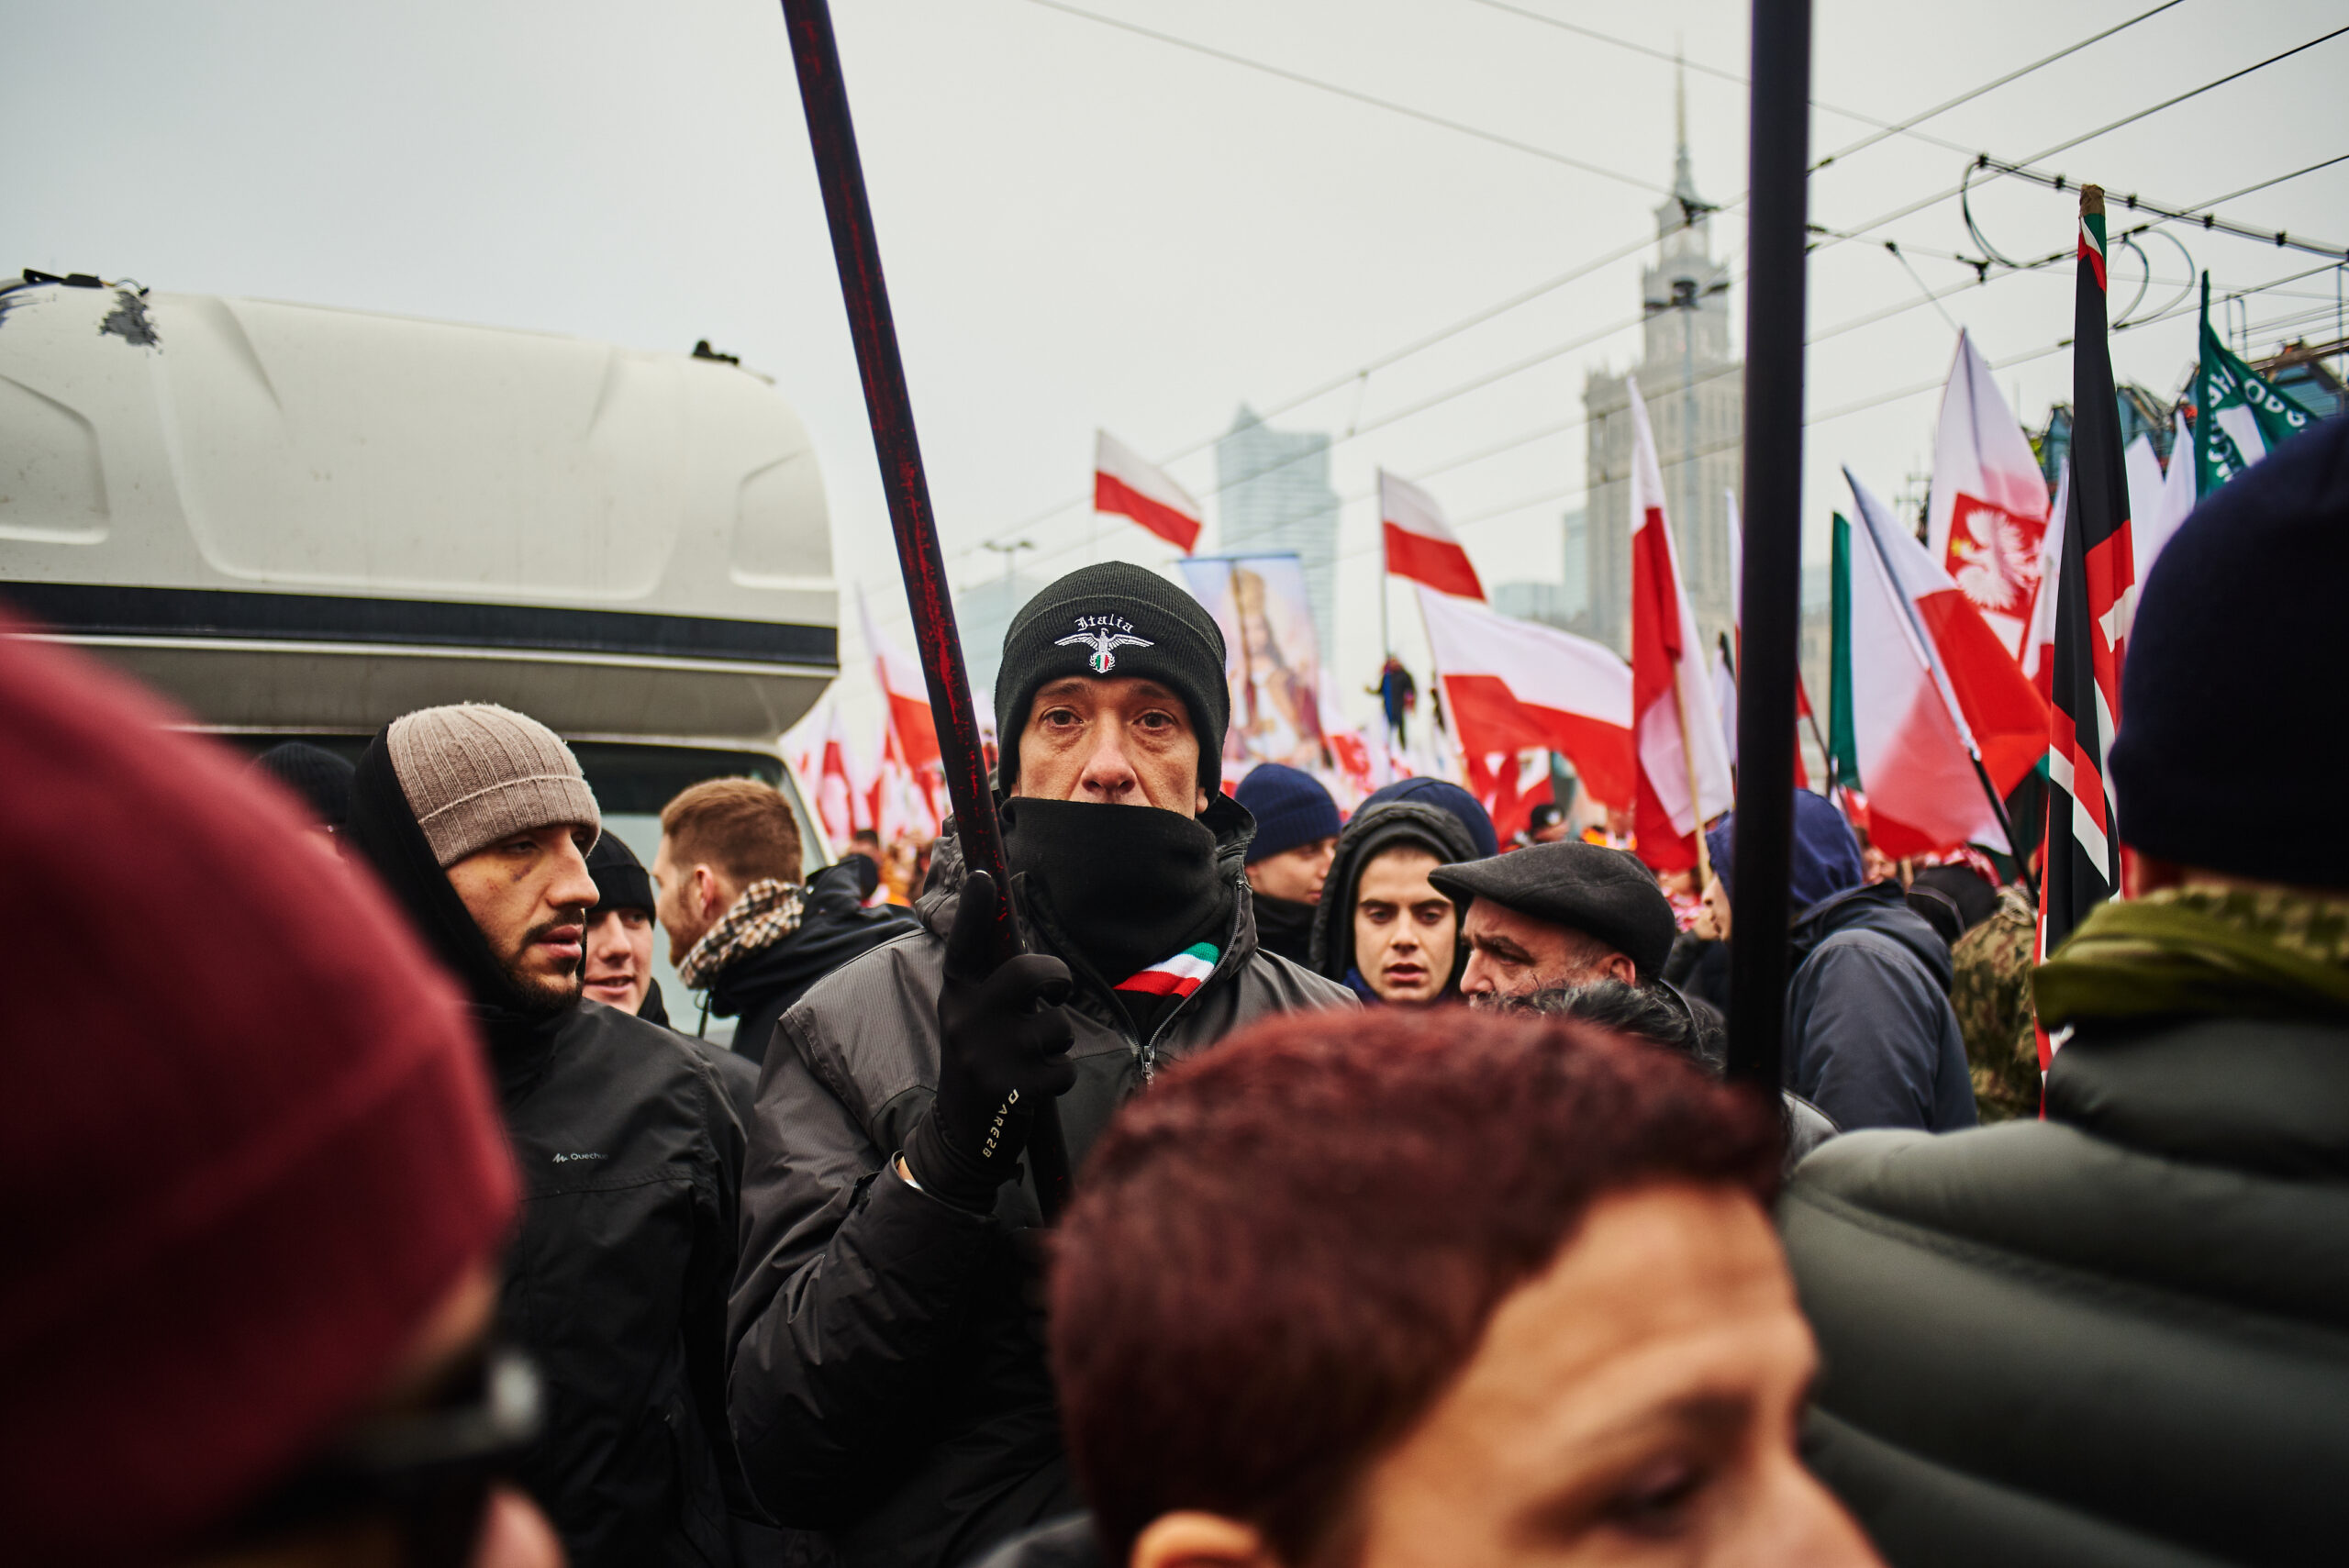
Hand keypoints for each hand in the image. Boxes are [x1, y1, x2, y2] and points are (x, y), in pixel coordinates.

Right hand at [902, 870, 1074, 1210]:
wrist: (963, 1134)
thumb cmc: (984, 1058)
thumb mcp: (974, 1016)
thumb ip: (995, 982)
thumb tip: (1029, 947)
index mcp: (957, 995)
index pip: (965, 945)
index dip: (975, 910)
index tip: (984, 876)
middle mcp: (964, 1019)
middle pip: (1029, 973)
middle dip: (1057, 979)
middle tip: (1056, 993)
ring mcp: (984, 1055)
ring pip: (1057, 1027)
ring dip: (1058, 1043)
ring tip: (1032, 1058)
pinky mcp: (1008, 1089)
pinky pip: (1064, 1069)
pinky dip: (1060, 1078)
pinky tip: (1035, 1088)